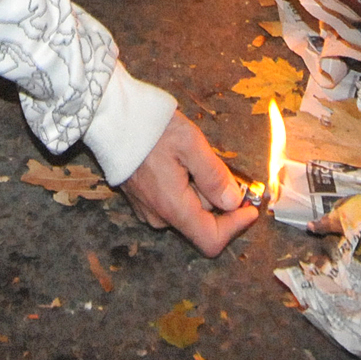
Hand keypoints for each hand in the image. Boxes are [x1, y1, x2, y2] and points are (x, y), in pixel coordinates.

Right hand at [119, 110, 259, 256]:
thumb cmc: (150, 129)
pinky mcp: (142, 200)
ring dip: (202, 190)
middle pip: (202, 222)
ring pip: (188, 210)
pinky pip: (174, 202)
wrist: (110, 119)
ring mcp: (148, 210)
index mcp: (173, 207)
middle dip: (220, 199)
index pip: (211, 240)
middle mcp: (159, 216)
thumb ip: (214, 176)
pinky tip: (181, 161)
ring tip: (196, 157)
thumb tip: (233, 201)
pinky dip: (186, 187)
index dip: (235, 227)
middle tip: (224, 168)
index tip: (250, 207)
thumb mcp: (191, 145)